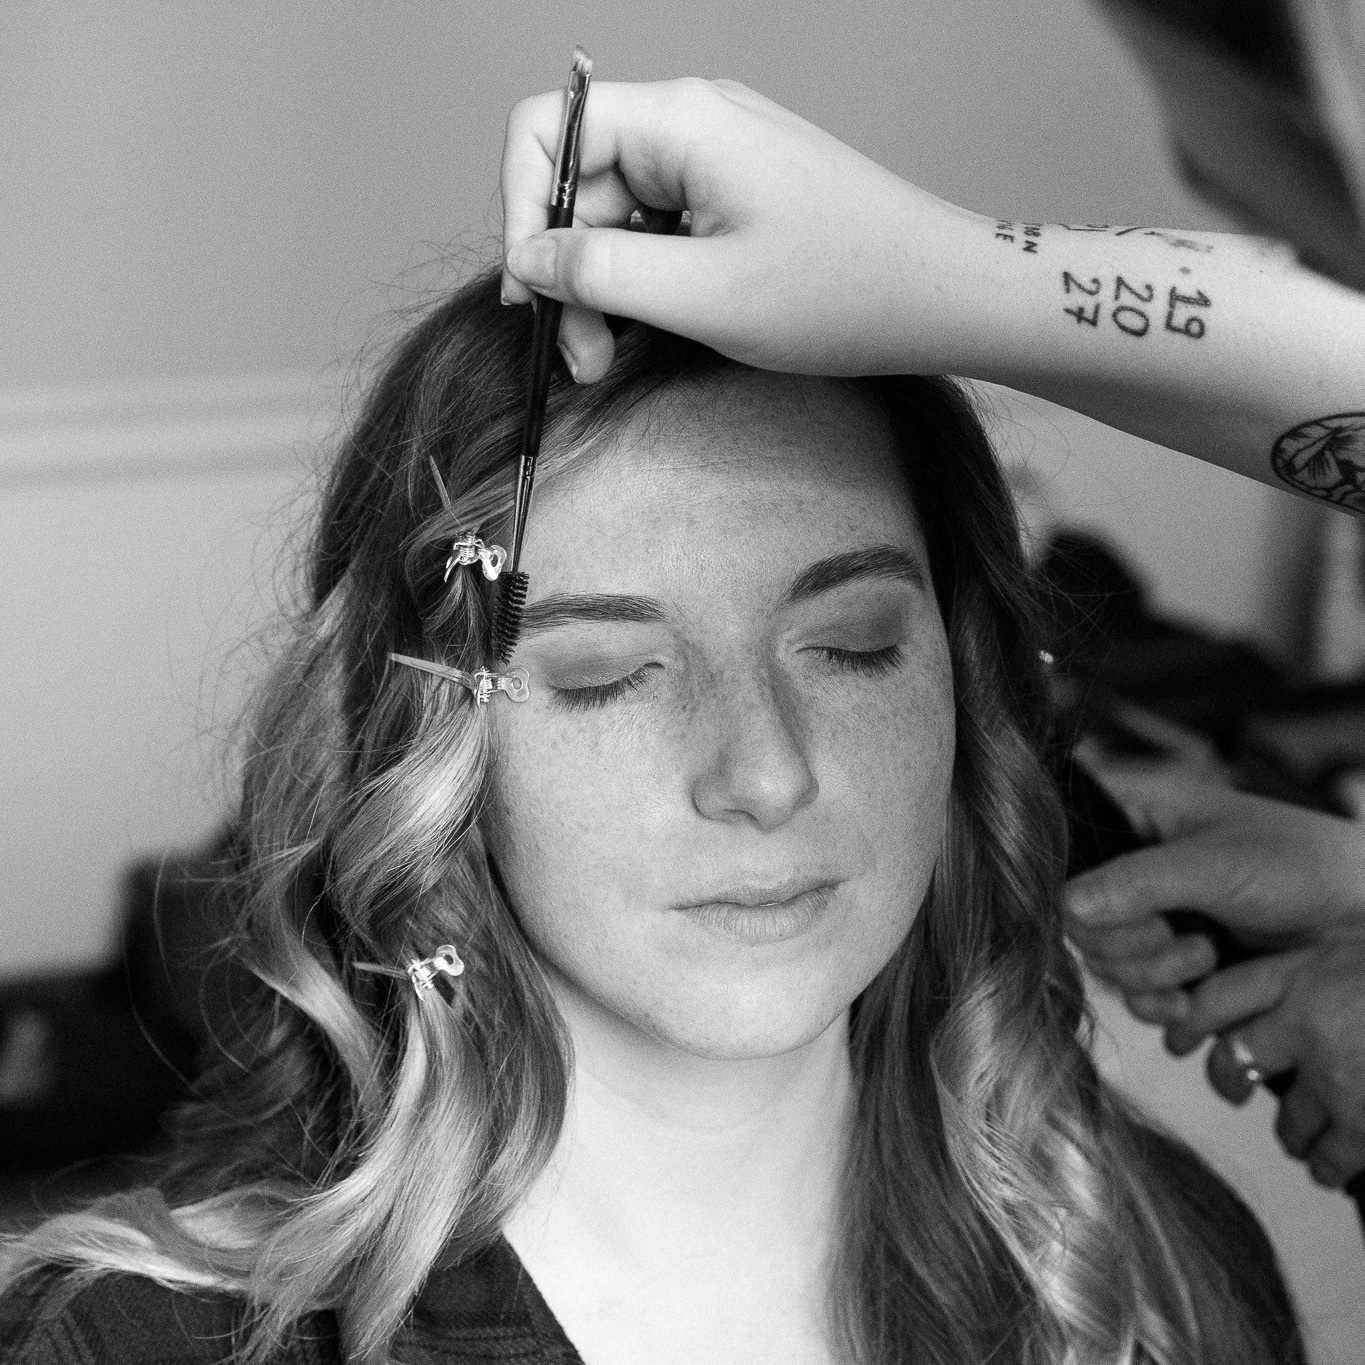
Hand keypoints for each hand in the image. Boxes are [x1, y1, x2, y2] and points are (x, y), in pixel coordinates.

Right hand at [500, 78, 975, 380]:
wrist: (941, 296)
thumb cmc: (845, 290)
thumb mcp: (704, 294)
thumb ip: (601, 272)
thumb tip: (526, 258)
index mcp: (681, 121)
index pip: (545, 128)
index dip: (518, 207)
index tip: (530, 288)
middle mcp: (691, 124)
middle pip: (578, 184)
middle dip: (569, 272)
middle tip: (584, 356)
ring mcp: (714, 159)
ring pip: (614, 216)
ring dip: (603, 288)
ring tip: (612, 356)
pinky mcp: (731, 195)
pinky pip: (656, 229)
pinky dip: (642, 282)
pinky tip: (651, 329)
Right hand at [1067, 765, 1364, 1024]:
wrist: (1364, 922)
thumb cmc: (1305, 866)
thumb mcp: (1216, 864)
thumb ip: (1137, 882)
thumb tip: (1067, 907)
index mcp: (1136, 816)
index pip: (1067, 854)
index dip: (1084, 893)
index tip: (1134, 912)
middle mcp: (1133, 867)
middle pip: (1080, 920)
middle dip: (1129, 944)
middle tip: (1185, 941)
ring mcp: (1151, 918)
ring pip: (1104, 962)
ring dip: (1150, 976)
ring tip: (1206, 960)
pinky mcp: (1172, 965)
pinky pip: (1134, 994)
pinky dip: (1160, 1005)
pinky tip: (1193, 1001)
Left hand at [1164, 942, 1364, 1187]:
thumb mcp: (1362, 948)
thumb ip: (1323, 968)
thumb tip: (1289, 996)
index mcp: (1306, 970)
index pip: (1220, 994)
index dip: (1192, 1017)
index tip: (1180, 1034)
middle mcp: (1306, 1021)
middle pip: (1231, 1062)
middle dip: (1229, 1080)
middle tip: (1234, 1086)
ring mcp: (1336, 1078)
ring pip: (1285, 1119)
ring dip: (1293, 1132)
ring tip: (1303, 1137)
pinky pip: (1329, 1156)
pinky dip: (1330, 1165)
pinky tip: (1337, 1166)